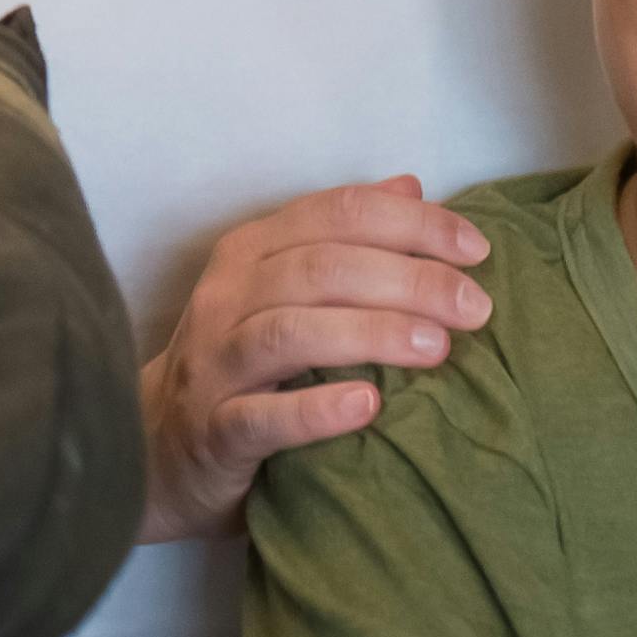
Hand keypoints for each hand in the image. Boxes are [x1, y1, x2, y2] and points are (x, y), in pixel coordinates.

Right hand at [136, 176, 495, 542]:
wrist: (159, 450)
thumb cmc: (243, 365)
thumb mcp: (285, 289)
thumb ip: (343, 238)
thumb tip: (412, 186)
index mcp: (251, 251)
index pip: (336, 213)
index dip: (411, 224)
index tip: (476, 250)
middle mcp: (227, 296)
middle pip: (320, 267)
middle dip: (408, 279)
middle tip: (475, 308)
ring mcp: (214, 362)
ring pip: (290, 331)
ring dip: (371, 333)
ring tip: (437, 349)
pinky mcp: (212, 430)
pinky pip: (262, 416)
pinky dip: (316, 410)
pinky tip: (369, 406)